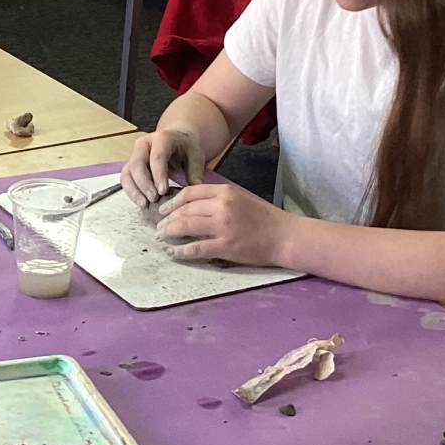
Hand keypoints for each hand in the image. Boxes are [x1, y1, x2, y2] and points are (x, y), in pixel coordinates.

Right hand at [122, 128, 207, 204]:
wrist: (178, 139)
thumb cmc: (187, 148)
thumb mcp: (196, 156)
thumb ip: (195, 172)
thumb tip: (193, 191)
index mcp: (162, 138)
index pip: (157, 157)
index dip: (158, 175)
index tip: (163, 191)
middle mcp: (144, 144)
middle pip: (137, 164)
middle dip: (144, 184)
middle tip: (154, 199)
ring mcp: (135, 154)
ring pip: (128, 172)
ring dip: (134, 190)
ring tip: (145, 205)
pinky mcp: (131, 165)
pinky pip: (126, 179)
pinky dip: (131, 192)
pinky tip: (141, 203)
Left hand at [154, 182, 288, 265]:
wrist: (285, 236)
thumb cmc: (265, 218)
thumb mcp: (241, 198)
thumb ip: (218, 199)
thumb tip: (193, 205)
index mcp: (225, 192)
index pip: (190, 193)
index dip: (172, 202)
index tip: (164, 209)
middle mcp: (222, 206)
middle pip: (184, 210)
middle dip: (167, 219)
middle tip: (159, 227)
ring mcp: (223, 227)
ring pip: (186, 227)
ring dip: (170, 233)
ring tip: (162, 238)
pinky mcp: (225, 246)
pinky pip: (196, 248)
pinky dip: (181, 251)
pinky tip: (173, 252)